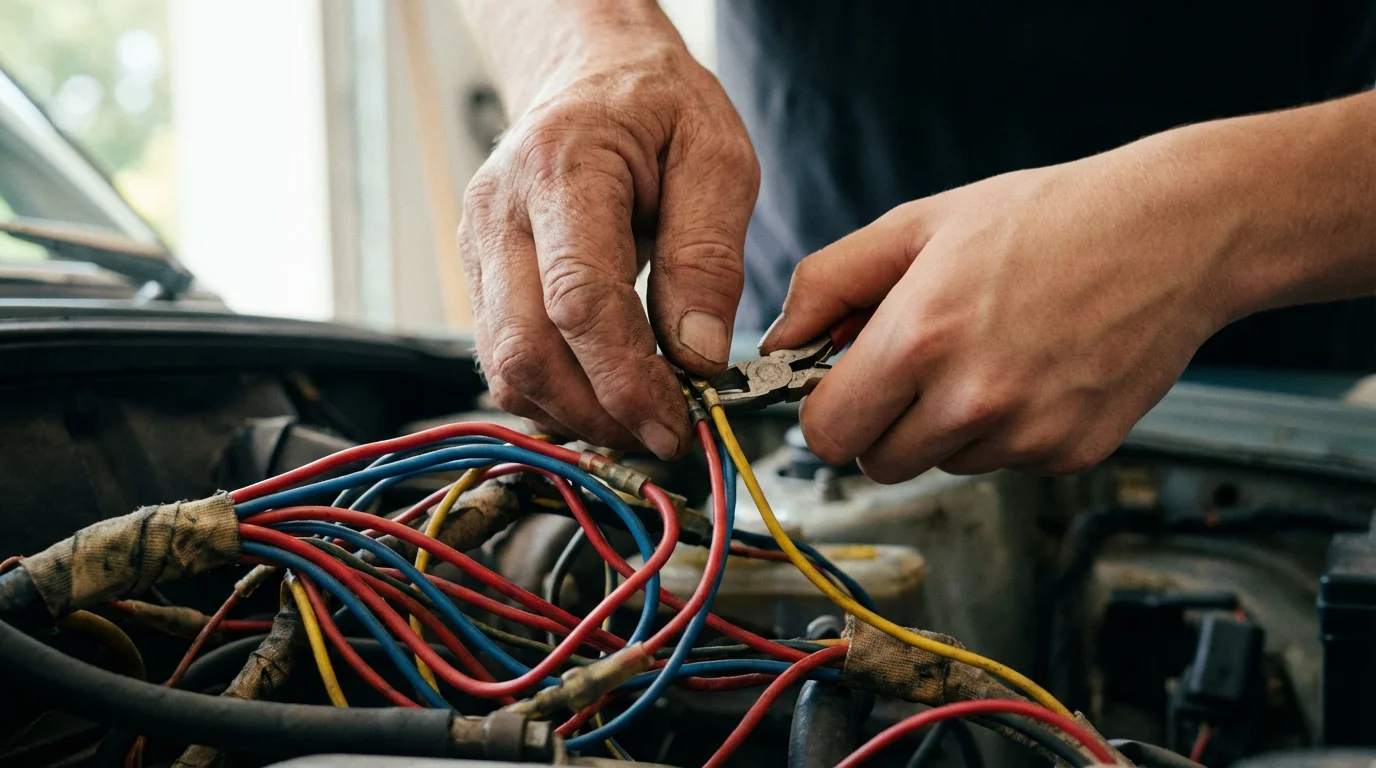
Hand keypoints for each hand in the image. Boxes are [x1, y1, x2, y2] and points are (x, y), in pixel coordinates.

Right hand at [460, 44, 758, 457]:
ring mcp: (479, 245)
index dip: (625, 378)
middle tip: (664, 436)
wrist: (594, 76)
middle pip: (527, 349)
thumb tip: (697, 356)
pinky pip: (505, 358)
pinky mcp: (480, 275)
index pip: (577, 299)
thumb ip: (708, 256)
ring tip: (641, 421)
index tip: (674, 422)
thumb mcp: (717, 158)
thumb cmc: (659, 108)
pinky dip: (555, 394)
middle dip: (598, 413)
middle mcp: (500, 211)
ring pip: (506, 367)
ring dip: (575, 413)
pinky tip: (606, 396)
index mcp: (562, 167)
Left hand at [761, 148, 1239, 481]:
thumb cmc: (1043, 219)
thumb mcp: (918, 225)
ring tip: (991, 352)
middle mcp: (971, 401)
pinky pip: (1003, 463)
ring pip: (942, 464)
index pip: (827, 434)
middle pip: (877, 463)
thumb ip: (829, 284)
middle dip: (881, 422)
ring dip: (947, 426)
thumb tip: (778, 343)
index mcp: (919, 340)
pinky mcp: (1071, 454)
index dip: (828, 411)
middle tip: (917, 366)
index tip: (844, 386)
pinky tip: (1035, 370)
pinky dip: (1006, 430)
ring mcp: (1026, 435)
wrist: (1171, 232)